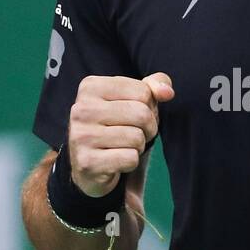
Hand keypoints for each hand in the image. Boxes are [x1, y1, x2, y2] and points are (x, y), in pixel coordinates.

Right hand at [68, 72, 173, 196]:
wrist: (90, 164)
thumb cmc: (115, 125)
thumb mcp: (132, 99)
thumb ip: (152, 86)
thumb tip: (167, 92)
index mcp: (91, 87)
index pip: (143, 92)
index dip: (149, 106)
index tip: (135, 114)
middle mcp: (82, 109)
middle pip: (142, 114)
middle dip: (148, 127)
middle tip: (135, 133)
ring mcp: (81, 136)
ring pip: (137, 138)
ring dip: (139, 145)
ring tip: (124, 146)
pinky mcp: (88, 162)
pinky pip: (130, 158)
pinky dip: (131, 162)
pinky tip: (117, 160)